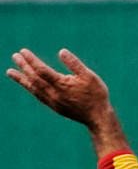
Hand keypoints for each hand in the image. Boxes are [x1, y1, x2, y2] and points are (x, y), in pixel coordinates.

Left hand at [7, 47, 126, 155]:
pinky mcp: (54, 106)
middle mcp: (54, 93)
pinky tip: (26, 84)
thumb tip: (62, 51)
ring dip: (21, 79)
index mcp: (62, 84)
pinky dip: (30, 88)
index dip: (31, 60)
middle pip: (34, 78)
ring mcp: (52, 101)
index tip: (23, 51)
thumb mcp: (90, 76)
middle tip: (15, 56)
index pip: (41, 70)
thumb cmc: (96, 95)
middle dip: (24, 66)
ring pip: (33, 88)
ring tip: (10, 72)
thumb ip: (75, 64)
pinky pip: (38, 95)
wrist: (97, 117)